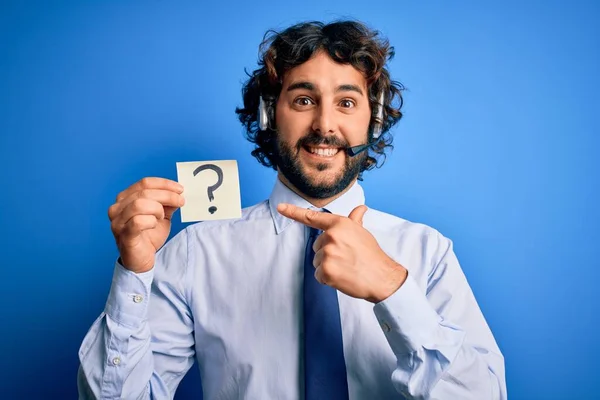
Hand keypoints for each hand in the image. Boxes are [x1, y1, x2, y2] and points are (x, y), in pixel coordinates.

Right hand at [108, 177, 184, 272]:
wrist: (141, 259)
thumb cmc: (148, 236)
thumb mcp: (161, 215)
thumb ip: (167, 203)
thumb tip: (178, 193)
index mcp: (125, 199)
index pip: (144, 183)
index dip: (164, 184)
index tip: (180, 189)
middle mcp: (117, 208)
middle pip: (144, 192)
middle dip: (167, 195)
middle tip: (180, 201)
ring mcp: (118, 222)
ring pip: (139, 204)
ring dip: (157, 209)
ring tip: (161, 217)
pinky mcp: (123, 235)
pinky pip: (138, 222)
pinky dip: (151, 221)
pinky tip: (154, 225)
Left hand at [277, 203, 406, 302]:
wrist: (381, 277)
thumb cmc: (372, 255)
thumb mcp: (363, 233)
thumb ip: (355, 220)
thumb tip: (360, 209)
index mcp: (339, 224)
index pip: (313, 218)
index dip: (293, 212)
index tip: (280, 208)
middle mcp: (331, 236)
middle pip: (316, 246)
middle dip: (328, 253)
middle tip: (346, 258)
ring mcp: (327, 254)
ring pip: (316, 261)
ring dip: (328, 267)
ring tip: (346, 268)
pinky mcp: (325, 271)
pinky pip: (318, 275)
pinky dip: (327, 279)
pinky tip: (342, 277)